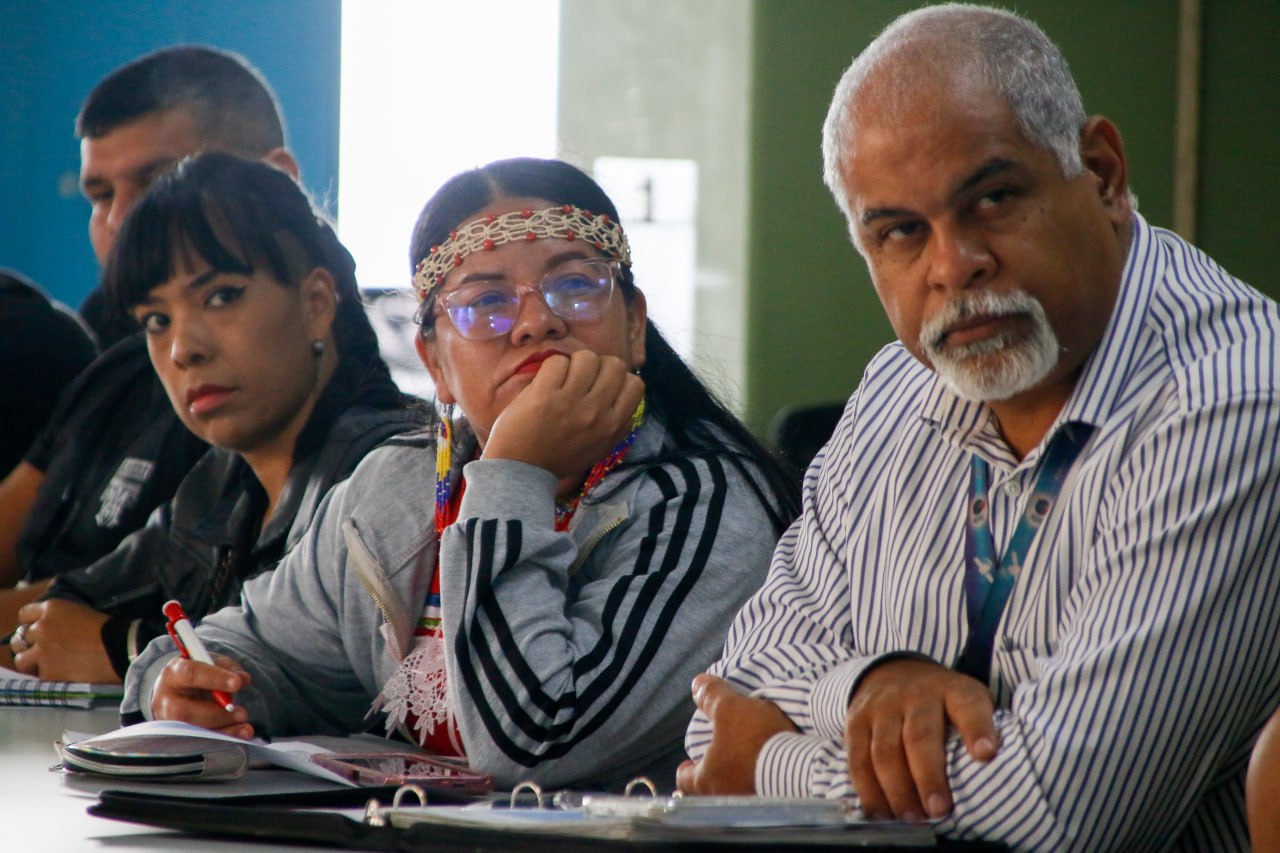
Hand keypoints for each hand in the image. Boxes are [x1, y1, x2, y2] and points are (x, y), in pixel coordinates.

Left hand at [11, 599, 117, 682]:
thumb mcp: (82, 613)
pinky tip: (63, 673)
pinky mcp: (47, 672)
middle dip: (32, 644)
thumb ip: (60, 619)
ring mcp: (42, 650)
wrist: (121, 648)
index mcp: (52, 608)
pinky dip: (48, 675)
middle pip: (22, 637)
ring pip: (22, 659)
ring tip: (50, 664)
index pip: (25, 614)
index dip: (32, 624)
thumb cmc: (109, 629)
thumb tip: (50, 630)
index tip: (40, 631)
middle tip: (47, 650)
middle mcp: (42, 627)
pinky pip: (38, 675)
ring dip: (33, 661)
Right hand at [152, 653, 253, 738]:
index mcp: (173, 673)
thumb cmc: (200, 674)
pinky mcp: (177, 737)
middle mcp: (165, 699)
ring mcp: (168, 721)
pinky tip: (240, 734)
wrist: (182, 691)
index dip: (214, 678)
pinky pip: (199, 741)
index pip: (190, 674)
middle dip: (217, 713)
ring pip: (191, 731)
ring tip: (245, 728)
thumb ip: (230, 669)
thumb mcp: (214, 664)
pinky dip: (222, 738)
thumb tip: (243, 679)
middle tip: (242, 713)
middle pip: (184, 711)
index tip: (237, 683)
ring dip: (222, 730)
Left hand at [483, 350, 644, 480]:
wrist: (522, 472)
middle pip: (614, 364)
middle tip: (581, 378)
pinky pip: (558, 362)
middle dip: (598, 366)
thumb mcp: (601, 447)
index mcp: (613, 426)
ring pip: (587, 357)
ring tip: (562, 378)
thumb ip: (616, 423)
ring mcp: (570, 403)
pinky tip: (545, 383)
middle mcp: (596, 413)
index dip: (620, 378)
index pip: (635, 384)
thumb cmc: (560, 459)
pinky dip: (551, 368)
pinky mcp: (544, 395)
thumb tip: (624, 392)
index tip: (602, 384)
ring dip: (574, 363)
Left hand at [676, 674, 797, 794]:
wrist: (800, 765)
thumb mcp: (728, 707)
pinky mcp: (772, 804)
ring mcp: (749, 804)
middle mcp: (724, 798)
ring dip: (737, 779)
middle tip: (718, 761)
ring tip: (745, 762)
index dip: (685, 770)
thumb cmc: (754, 739)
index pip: (684, 781)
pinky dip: (759, 783)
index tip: (688, 763)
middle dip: (712, 775)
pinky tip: (768, 770)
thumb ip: (711, 696)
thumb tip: (697, 684)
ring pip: (734, 794)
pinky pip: (759, 795)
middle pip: (710, 790)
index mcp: (706, 781)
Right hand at [845, 657, 996, 820]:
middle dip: (928, 776)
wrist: (891, 672)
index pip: (967, 705)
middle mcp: (915, 695)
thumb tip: (994, 778)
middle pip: (919, 736)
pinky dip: (868, 791)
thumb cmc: (941, 701)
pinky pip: (858, 760)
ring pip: (885, 751)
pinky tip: (881, 813)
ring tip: (911, 818)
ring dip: (897, 790)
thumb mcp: (967, 700)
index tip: (986, 754)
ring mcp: (882, 708)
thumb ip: (979, 729)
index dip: (977, 729)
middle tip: (939, 809)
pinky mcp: (856, 722)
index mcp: (952, 690)